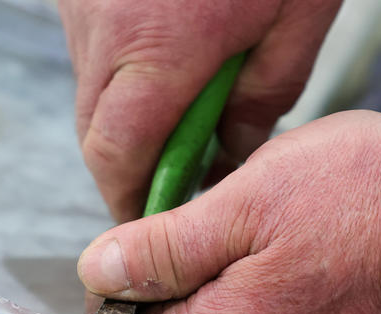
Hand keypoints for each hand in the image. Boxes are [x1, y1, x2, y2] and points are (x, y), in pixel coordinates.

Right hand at [56, 0, 340, 222]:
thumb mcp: (297, 13)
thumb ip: (265, 93)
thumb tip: (236, 147)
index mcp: (160, 50)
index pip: (120, 161)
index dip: (134, 205)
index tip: (156, 226)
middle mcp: (105, 32)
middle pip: (95, 135)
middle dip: (130, 170)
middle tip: (178, 181)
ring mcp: (83, 4)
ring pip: (89, 91)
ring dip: (127, 117)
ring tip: (185, 109)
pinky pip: (89, 47)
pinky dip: (119, 69)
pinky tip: (167, 54)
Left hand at [77, 111, 380, 313]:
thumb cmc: (375, 198)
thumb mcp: (249, 198)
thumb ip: (164, 247)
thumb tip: (101, 273)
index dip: (118, 306)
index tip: (135, 262)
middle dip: (177, 299)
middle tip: (212, 233)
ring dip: (226, 307)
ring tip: (266, 246)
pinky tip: (301, 272)